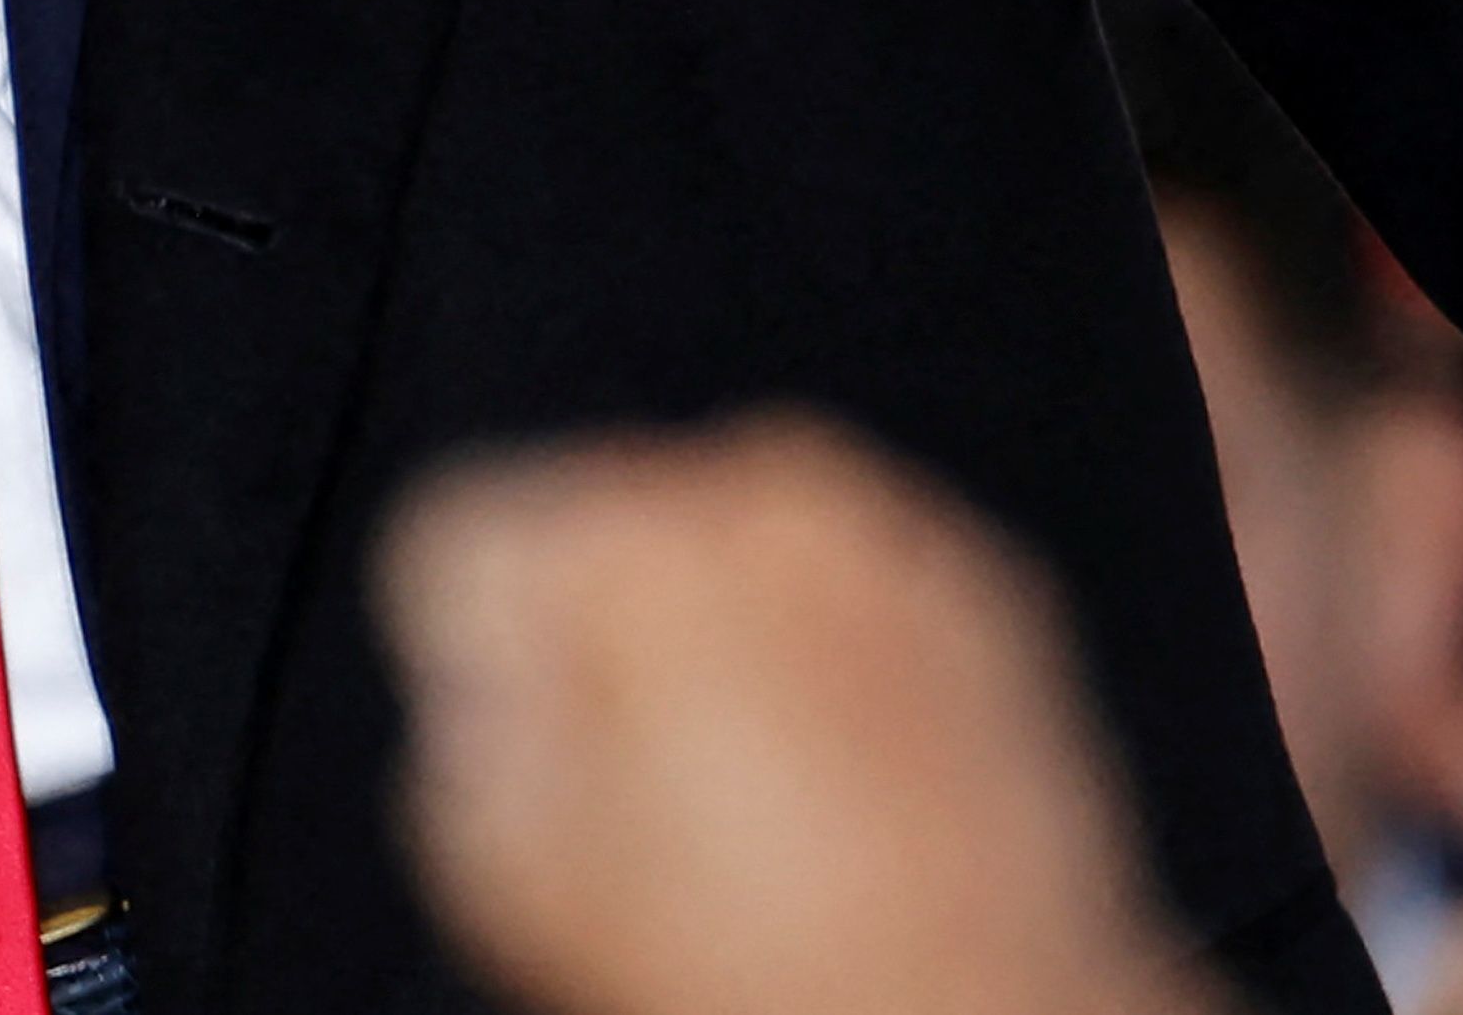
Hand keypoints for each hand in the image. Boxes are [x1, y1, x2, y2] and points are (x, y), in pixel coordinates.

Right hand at [383, 416, 1218, 1014]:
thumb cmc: (772, 975)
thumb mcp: (513, 878)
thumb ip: (470, 735)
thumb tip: (506, 692)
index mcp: (628, 548)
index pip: (470, 540)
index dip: (480, 660)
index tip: (524, 739)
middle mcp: (765, 495)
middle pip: (612, 529)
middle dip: (611, 634)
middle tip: (644, 783)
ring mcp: (892, 531)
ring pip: (742, 550)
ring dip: (730, 640)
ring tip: (759, 798)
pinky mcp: (993, 586)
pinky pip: (858, 588)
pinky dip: (839, 658)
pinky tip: (846, 787)